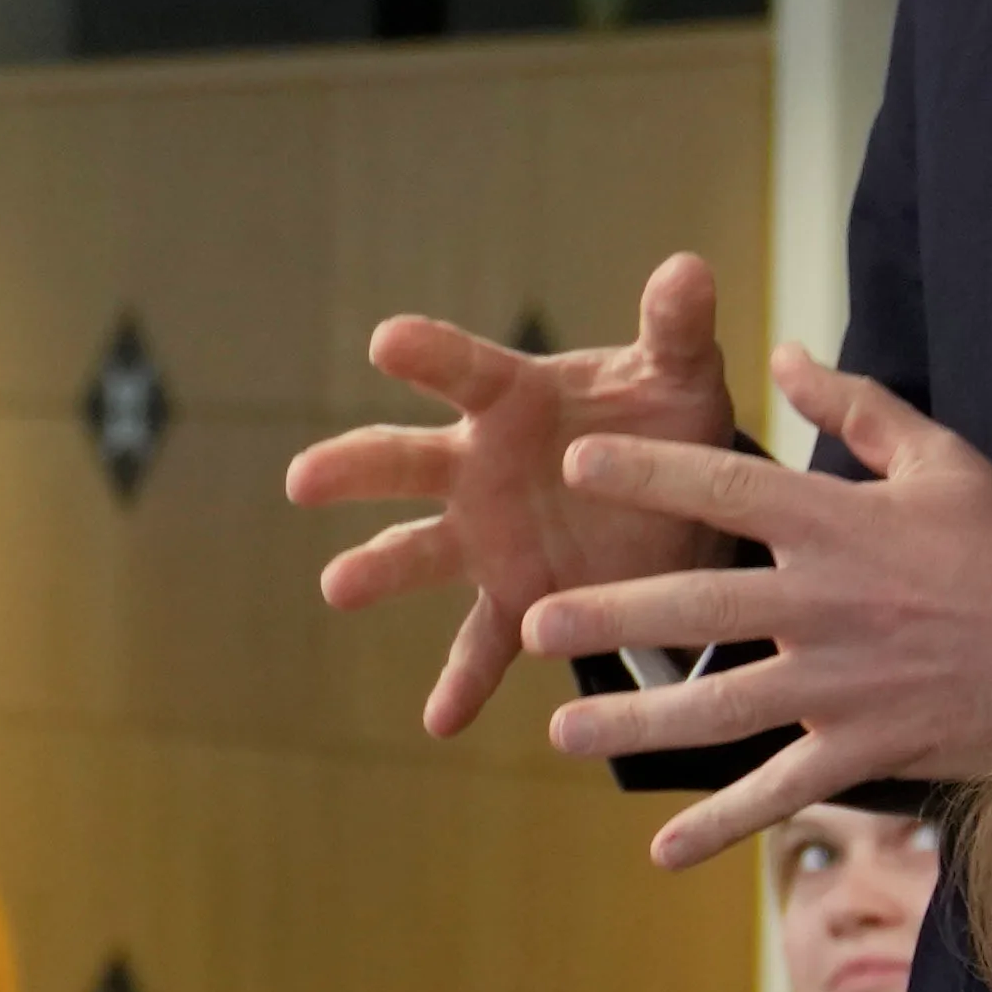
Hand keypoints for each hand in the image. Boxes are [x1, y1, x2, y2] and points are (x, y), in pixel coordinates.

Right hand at [284, 254, 746, 741]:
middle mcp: (479, 467)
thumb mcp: (681, 373)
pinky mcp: (516, 598)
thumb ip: (675, 327)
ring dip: (379, 568)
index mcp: (513, 399)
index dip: (429, 355)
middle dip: (355, 467)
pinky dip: (463, 684)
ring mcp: (487, 537)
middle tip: (304, 477)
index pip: (464, 372)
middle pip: (406, 462)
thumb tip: (687, 268)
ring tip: (338, 586)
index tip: (385, 341)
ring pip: (419, 551)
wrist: (684, 504)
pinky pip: (482, 645)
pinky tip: (440, 723)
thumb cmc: (665, 419)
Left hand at [528, 361, 991, 869]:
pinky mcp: (866, 747)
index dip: (653, 472)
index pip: (729, 486)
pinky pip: (782, 790)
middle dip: (613, 614)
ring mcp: (842, 684)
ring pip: (721, 706)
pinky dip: (724, 826)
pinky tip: (662, 852)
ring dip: (638, 724)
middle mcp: (827, 604)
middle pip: (700, 606)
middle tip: (533, 621)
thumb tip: (787, 354)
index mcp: (840, 524)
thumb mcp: (944, 459)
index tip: (579, 464)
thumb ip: (857, 408)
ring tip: (562, 732)